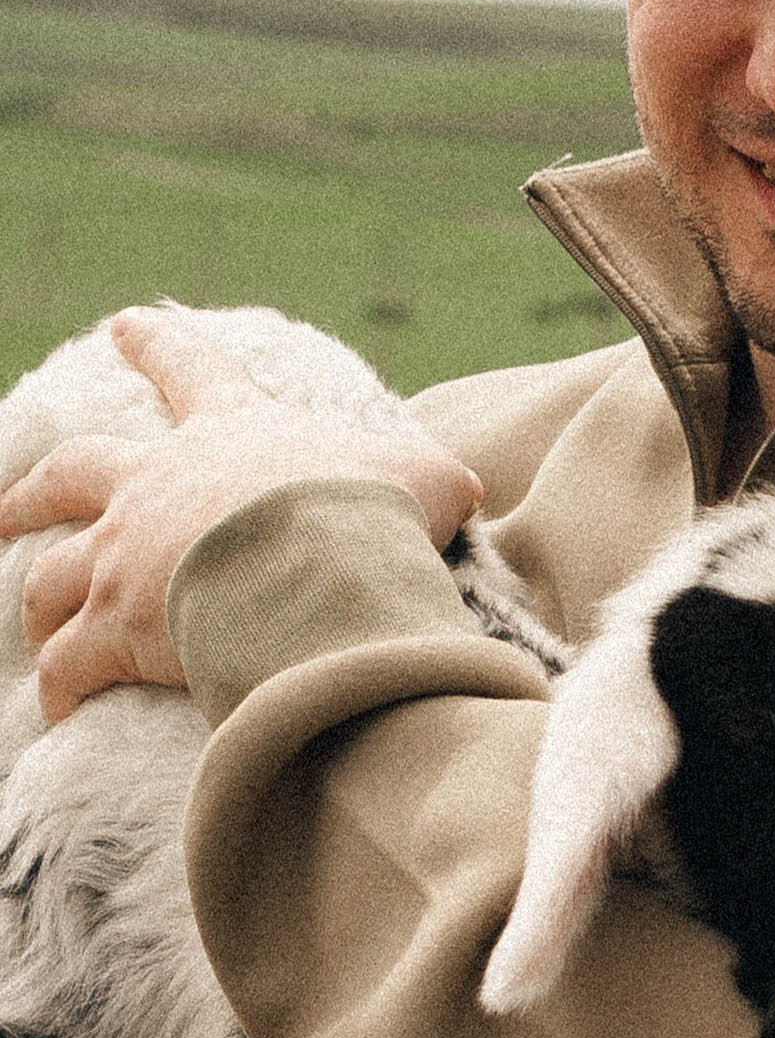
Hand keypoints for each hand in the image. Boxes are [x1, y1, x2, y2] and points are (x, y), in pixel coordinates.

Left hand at [0, 306, 481, 722]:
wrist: (317, 568)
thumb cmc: (367, 513)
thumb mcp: (419, 477)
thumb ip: (431, 479)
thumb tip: (465, 490)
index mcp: (228, 435)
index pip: (189, 371)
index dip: (160, 347)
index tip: (128, 326)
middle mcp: (156, 487)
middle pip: (72, 473)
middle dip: (33, 488)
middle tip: (6, 503)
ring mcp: (125, 557)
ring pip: (52, 576)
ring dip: (38, 603)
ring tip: (32, 622)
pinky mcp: (115, 627)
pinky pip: (68, 665)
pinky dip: (60, 689)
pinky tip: (58, 711)